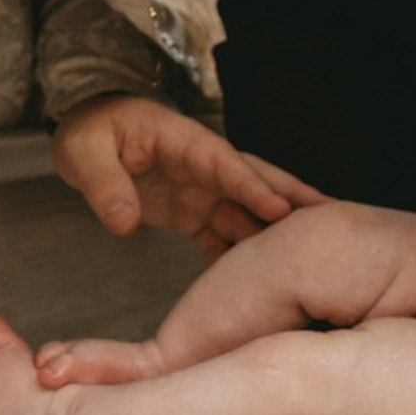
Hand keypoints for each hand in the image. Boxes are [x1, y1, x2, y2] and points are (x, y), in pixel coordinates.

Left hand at [53, 95, 326, 259]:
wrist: (91, 136)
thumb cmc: (91, 132)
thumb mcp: (84, 150)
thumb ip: (104, 183)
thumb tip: (124, 223)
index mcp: (186, 143)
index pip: (226, 165)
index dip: (253, 187)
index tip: (279, 208)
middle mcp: (206, 168)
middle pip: (257, 183)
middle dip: (294, 201)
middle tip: (331, 222)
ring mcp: (205, 191)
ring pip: (251, 213)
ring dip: (280, 233)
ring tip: (317, 258)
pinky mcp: (198, 212)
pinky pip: (228, 235)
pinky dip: (248, 255)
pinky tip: (268, 282)